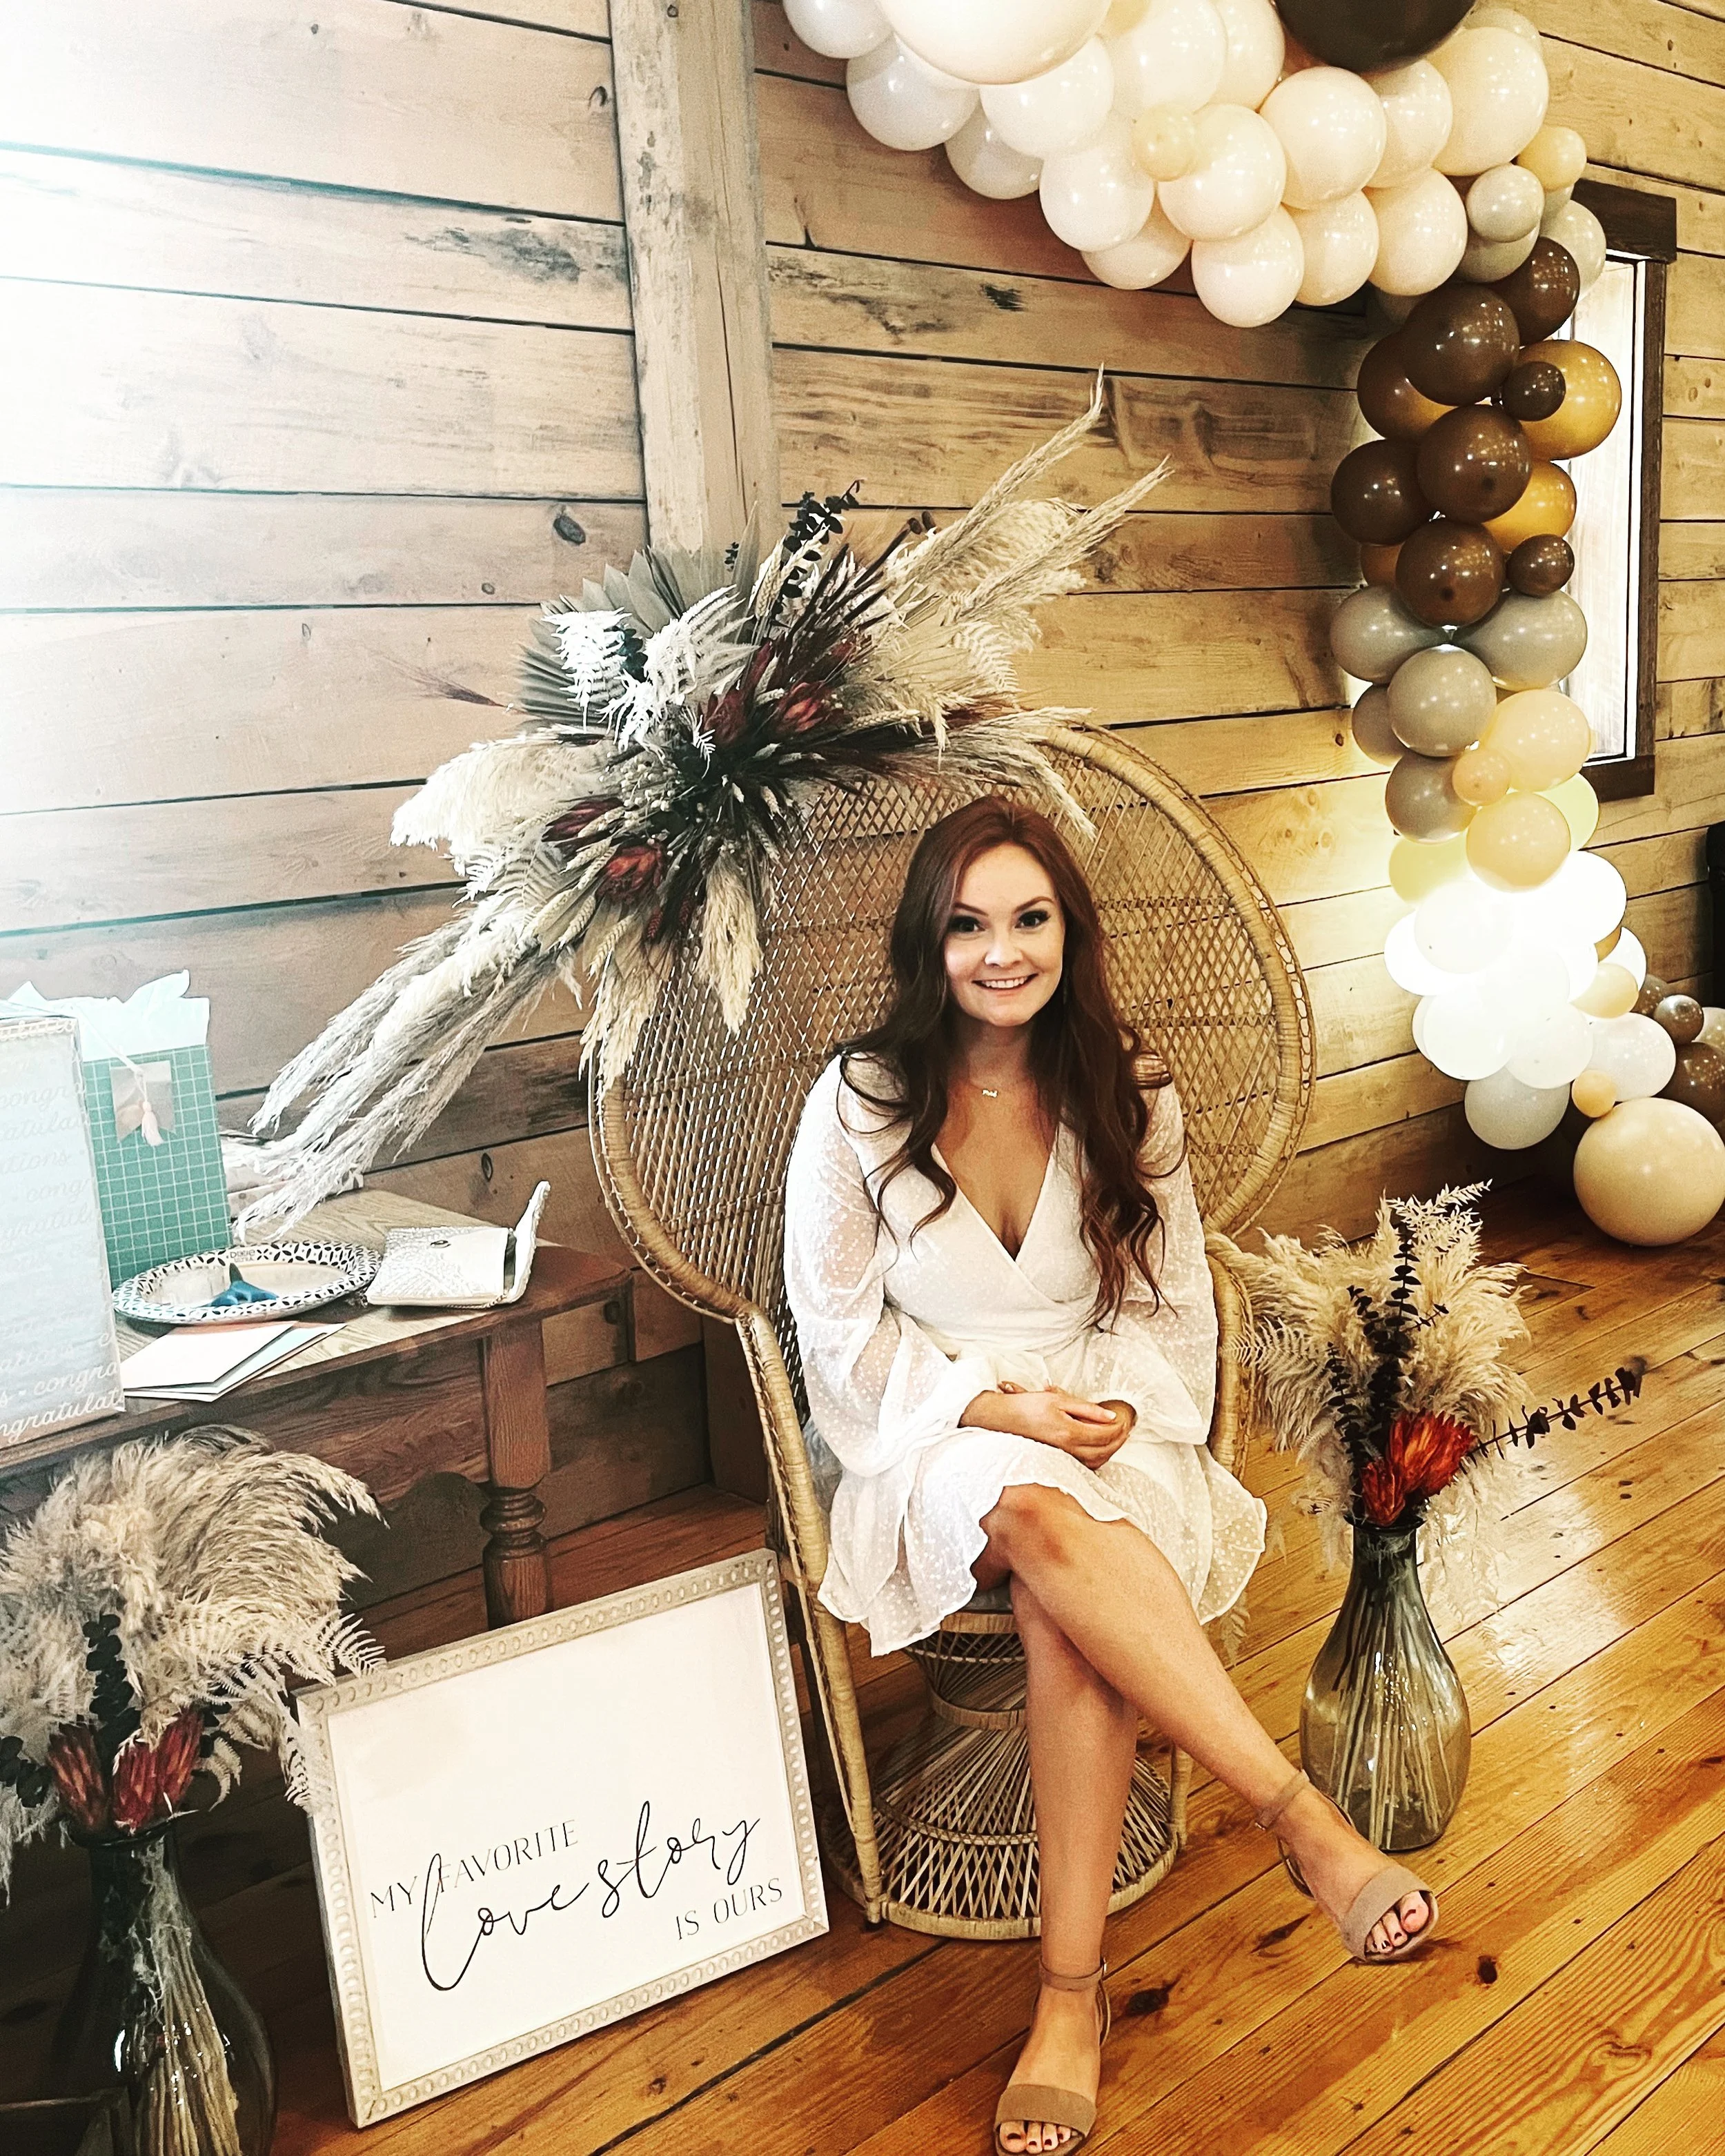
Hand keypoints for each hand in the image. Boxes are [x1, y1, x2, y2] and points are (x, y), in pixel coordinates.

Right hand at [961, 1385, 1133, 1467]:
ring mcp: (1062, 1457)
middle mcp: (1067, 1449)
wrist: (1003, 1420)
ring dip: (1111, 1451)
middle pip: (1104, 1450)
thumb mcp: (1059, 1400)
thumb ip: (1087, 1409)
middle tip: (1128, 1429)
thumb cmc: (1029, 1407)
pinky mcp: (1057, 1460)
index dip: (1119, 1427)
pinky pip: (1085, 1465)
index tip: (1126, 1419)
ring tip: (1118, 1439)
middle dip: (1119, 1440)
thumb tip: (1111, 1417)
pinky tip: (1100, 1450)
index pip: (1104, 1434)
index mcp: (1069, 1432)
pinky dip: (1098, 1458)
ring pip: (1096, 1461)